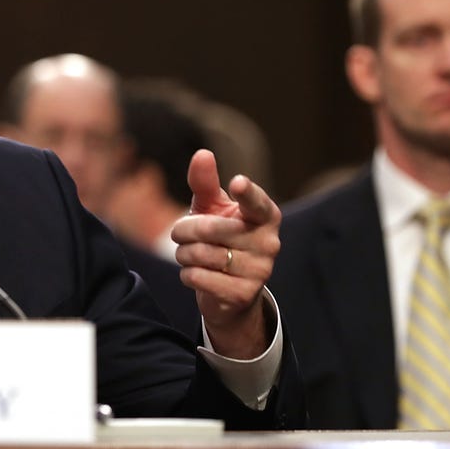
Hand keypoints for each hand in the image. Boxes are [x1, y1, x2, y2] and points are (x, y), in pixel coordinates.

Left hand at [170, 149, 280, 358]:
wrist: (228, 290)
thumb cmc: (220, 236)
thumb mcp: (212, 208)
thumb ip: (205, 183)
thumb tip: (203, 154)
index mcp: (265, 215)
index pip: (256, 203)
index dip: (247, 193)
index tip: (237, 183)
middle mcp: (269, 242)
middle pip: (209, 229)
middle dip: (183, 230)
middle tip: (179, 234)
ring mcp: (260, 270)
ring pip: (201, 254)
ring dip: (183, 254)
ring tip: (188, 253)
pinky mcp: (243, 294)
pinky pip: (198, 277)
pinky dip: (187, 274)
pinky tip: (195, 273)